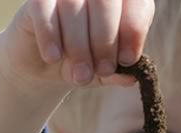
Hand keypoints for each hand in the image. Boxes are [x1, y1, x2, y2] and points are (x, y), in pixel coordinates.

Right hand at [0, 0, 154, 91]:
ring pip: (73, 6)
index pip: (137, 4)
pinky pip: (43, 8)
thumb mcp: (106, 72)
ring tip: (80, 76)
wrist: (45, 65)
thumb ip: (121, 73)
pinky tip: (53, 57)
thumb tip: (132, 76)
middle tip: (103, 70)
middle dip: (106, 41)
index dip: (134, 31)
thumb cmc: (84, 63)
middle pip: (105, 2)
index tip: (127, 60)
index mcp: (121, 1)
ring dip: (79, 46)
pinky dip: (50, 35)